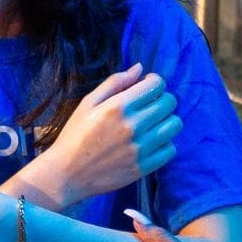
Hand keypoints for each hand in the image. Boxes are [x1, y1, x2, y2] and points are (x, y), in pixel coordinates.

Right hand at [34, 63, 180, 205]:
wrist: (67, 174)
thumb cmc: (74, 135)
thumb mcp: (88, 103)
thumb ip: (115, 82)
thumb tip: (140, 68)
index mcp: (118, 106)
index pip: (157, 84)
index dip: (155, 82)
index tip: (147, 87)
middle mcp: (133, 126)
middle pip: (170, 103)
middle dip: (162, 99)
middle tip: (150, 105)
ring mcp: (140, 148)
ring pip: (174, 125)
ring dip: (167, 120)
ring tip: (153, 124)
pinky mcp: (143, 167)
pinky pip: (170, 149)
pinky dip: (164, 143)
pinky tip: (151, 142)